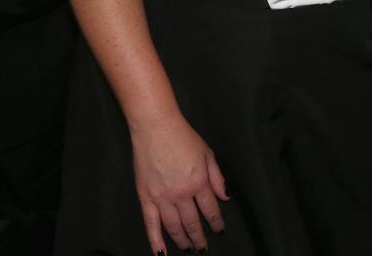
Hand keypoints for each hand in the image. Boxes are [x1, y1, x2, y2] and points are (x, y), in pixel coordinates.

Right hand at [131, 112, 228, 253]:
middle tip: (203, 247)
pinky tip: (161, 253)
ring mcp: (162, 197)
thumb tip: (224, 197)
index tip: (219, 230)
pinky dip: (156, 241)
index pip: (210, 209)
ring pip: (174, 227)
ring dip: (182, 240)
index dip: (216, 222)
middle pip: (193, 222)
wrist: (156, 127)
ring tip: (188, 248)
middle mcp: (182, 193)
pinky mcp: (146, 197)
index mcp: (199, 182)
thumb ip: (217, 177)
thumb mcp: (207, 154)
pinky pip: (151, 224)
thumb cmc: (183, 137)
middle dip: (200, 237)